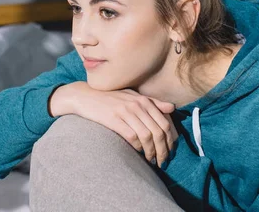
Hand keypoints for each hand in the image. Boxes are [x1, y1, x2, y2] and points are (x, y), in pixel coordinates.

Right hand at [50, 82, 177, 166]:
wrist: (86, 96)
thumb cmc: (111, 97)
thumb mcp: (133, 96)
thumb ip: (153, 102)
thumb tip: (172, 108)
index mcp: (145, 100)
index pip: (165, 123)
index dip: (170, 140)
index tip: (171, 151)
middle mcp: (138, 105)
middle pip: (158, 131)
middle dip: (164, 149)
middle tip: (164, 161)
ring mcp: (126, 112)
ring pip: (147, 136)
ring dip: (152, 152)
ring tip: (152, 161)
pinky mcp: (114, 120)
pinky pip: (132, 136)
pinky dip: (138, 147)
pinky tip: (138, 153)